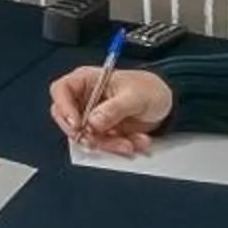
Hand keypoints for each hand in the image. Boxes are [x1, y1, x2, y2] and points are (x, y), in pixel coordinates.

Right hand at [48, 65, 174, 155]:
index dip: (64, 107)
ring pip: (84, 136)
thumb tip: (93, 121)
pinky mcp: (102, 131)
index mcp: (87, 80)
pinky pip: (100, 144)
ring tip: (130, 143)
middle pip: (67, 118)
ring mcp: (92, 116)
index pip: (61, 90)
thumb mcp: (135, 96)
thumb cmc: (150, 89)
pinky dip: (117, 147)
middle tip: (97, 140)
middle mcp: (85, 98)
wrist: (166, 103)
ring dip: (107, 144)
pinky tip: (135, 142)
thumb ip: (114, 108)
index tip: (77, 124)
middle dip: (83, 133)